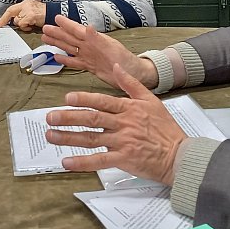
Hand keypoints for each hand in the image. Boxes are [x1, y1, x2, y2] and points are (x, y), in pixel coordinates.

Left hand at [0, 0, 46, 30]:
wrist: (55, 13)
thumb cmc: (45, 15)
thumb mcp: (32, 11)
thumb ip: (23, 14)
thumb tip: (15, 22)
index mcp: (25, 3)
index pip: (11, 9)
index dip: (3, 18)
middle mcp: (26, 5)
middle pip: (13, 15)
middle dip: (17, 22)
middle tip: (24, 25)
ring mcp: (28, 9)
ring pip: (17, 21)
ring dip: (23, 25)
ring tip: (31, 24)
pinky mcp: (31, 15)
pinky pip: (23, 24)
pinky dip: (26, 27)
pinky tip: (32, 26)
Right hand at [41, 15, 157, 88]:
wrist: (133, 74)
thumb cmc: (125, 60)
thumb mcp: (112, 48)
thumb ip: (98, 38)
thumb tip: (87, 27)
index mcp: (94, 40)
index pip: (76, 30)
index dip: (66, 24)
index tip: (56, 18)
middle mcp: (90, 47)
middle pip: (70, 38)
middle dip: (57, 33)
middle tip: (45, 28)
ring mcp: (89, 56)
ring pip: (70, 49)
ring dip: (58, 44)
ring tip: (46, 39)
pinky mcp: (90, 67)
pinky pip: (74, 62)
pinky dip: (65, 60)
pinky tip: (57, 57)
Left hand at [45, 64, 186, 184]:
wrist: (179, 155)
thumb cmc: (166, 129)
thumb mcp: (151, 100)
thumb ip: (131, 83)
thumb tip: (116, 66)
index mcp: (128, 108)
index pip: (102, 101)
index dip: (84, 99)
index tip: (67, 98)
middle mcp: (123, 124)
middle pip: (92, 119)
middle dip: (69, 117)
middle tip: (50, 116)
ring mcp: (122, 142)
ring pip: (91, 139)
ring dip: (68, 137)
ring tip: (51, 135)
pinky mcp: (124, 159)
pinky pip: (99, 161)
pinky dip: (82, 162)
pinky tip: (66, 162)